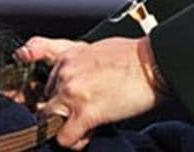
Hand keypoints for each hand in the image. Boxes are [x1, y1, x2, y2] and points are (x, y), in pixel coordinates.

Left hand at [15, 36, 163, 149]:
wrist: (152, 64)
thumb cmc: (131, 57)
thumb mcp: (95, 50)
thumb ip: (79, 64)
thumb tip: (78, 83)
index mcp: (67, 55)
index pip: (41, 78)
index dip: (49, 95)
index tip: (50, 104)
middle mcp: (65, 71)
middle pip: (45, 101)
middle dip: (60, 112)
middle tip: (79, 116)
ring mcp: (72, 91)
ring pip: (48, 120)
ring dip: (63, 128)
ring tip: (82, 128)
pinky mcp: (85, 112)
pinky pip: (64, 138)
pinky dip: (74, 142)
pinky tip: (87, 135)